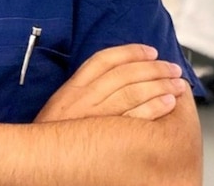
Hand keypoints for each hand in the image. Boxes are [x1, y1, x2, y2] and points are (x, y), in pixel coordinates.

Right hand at [34, 44, 188, 122]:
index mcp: (72, 88)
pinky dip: (154, 107)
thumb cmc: (52, 137)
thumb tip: (113, 79)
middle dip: (153, 68)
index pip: (104, 60)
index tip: (150, 51)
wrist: (36, 162)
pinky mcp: (104, 136)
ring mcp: (93, 117)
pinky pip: (135, 118)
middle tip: (172, 68)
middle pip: (123, 74)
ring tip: (177, 84)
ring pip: (132, 91)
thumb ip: (83, 91)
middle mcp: (82, 99)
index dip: (130, 52)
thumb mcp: (62, 106)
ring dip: (160, 85)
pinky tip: (168, 103)